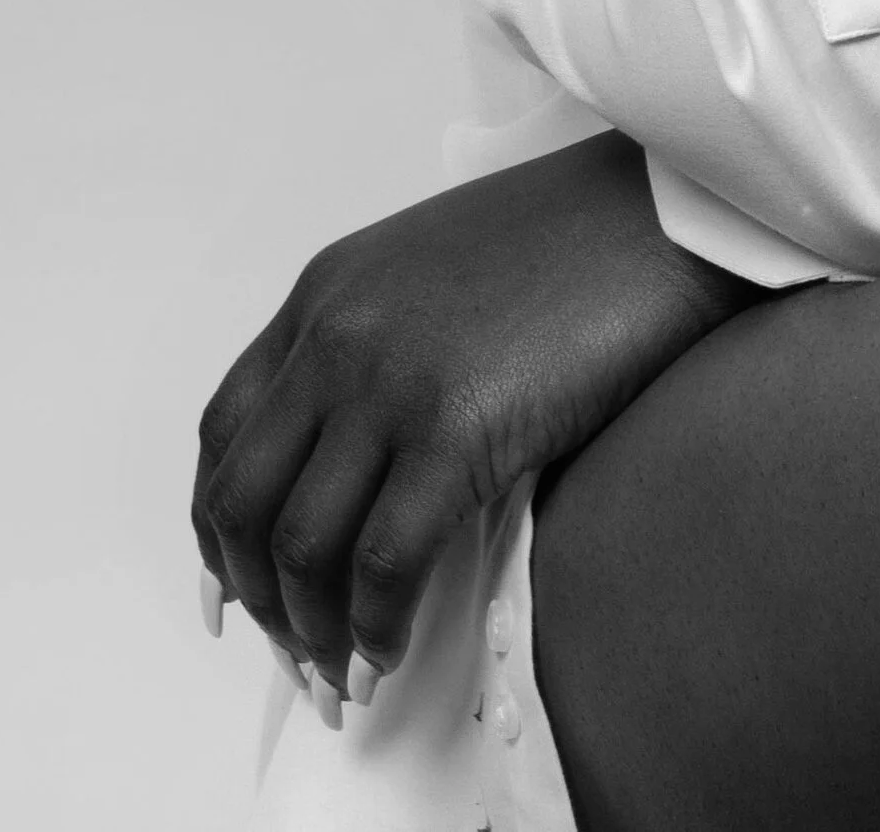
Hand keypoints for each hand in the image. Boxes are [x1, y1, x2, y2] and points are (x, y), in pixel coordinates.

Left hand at [191, 130, 750, 706]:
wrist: (662, 207)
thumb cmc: (573, 240)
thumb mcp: (435, 272)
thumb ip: (377, 348)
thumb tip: (360, 468)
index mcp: (325, 295)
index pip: (225, 433)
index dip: (217, 529)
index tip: (235, 591)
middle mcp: (335, 336)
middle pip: (242, 499)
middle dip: (256, 597)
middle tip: (295, 653)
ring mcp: (389, 381)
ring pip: (300, 544)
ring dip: (311, 629)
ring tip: (344, 673)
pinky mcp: (456, 428)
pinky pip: (383, 563)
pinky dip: (375, 627)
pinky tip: (392, 652)